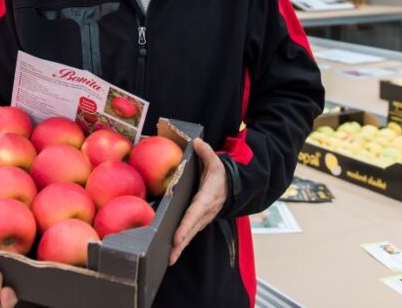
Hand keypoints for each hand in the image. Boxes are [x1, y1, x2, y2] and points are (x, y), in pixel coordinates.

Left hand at [169, 137, 226, 265]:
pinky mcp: (199, 221)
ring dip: (180, 247)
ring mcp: (202, 219)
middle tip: (170, 256)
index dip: (186, 226)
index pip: (195, 213)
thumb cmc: (220, 175)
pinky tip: (171, 252)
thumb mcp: (216, 162)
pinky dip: (181, 243)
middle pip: (191, 229)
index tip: (178, 237)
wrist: (232, 187)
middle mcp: (205, 212)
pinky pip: (190, 233)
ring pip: (190, 234)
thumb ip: (206, 153)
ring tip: (169, 259)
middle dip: (181, 243)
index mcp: (207, 198)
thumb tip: (197, 141)